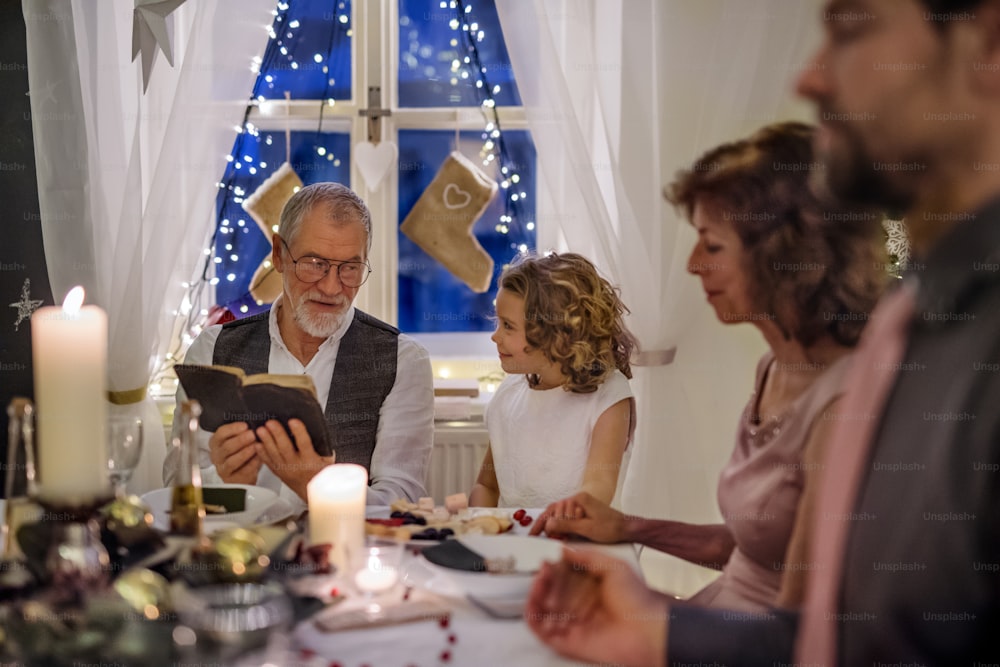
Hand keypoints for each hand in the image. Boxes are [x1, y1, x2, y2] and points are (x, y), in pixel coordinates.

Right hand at [208, 422, 261, 484]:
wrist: (242, 473)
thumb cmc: (240, 452)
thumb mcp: (239, 439)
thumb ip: (243, 432)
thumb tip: (255, 423)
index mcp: (216, 442)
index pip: (220, 434)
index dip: (233, 429)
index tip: (245, 425)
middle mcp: (217, 455)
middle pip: (226, 447)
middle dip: (241, 440)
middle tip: (252, 435)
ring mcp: (222, 468)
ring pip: (232, 461)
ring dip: (245, 453)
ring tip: (256, 446)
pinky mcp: (231, 478)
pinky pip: (242, 471)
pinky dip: (252, 464)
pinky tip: (259, 457)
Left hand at [254, 419, 334, 499]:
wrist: (311, 491)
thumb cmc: (319, 473)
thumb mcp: (327, 460)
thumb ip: (322, 446)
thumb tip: (316, 429)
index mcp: (311, 460)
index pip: (305, 444)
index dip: (299, 432)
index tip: (293, 421)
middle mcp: (297, 466)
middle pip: (285, 448)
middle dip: (277, 434)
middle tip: (271, 423)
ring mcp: (286, 470)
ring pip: (274, 455)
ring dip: (266, 441)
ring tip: (261, 430)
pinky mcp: (278, 473)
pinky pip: (268, 462)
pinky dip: (261, 453)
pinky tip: (257, 444)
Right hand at [526, 546, 668, 665]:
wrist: (649, 630)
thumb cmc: (638, 600)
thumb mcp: (614, 566)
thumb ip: (587, 556)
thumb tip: (564, 549)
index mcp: (591, 589)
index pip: (563, 577)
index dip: (553, 569)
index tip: (548, 560)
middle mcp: (580, 606)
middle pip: (551, 592)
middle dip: (544, 581)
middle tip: (543, 571)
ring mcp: (573, 624)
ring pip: (543, 611)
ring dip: (535, 596)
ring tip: (538, 584)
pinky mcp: (568, 641)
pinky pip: (542, 631)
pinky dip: (533, 618)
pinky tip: (534, 603)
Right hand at [530, 492, 626, 542]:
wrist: (626, 528)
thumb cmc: (610, 527)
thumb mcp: (587, 528)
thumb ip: (566, 526)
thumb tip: (548, 524)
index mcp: (578, 499)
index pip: (554, 509)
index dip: (542, 522)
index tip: (534, 534)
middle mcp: (577, 499)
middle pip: (554, 511)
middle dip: (548, 524)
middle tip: (541, 537)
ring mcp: (579, 505)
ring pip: (559, 514)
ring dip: (554, 525)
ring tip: (549, 536)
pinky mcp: (582, 512)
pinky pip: (566, 517)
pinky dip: (560, 525)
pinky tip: (556, 533)